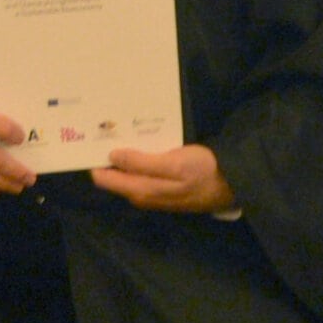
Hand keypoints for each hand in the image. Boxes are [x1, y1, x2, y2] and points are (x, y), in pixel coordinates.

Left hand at [95, 140, 233, 213]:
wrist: (232, 184)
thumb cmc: (203, 171)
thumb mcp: (173, 163)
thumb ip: (141, 163)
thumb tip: (111, 157)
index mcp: (140, 191)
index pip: (103, 179)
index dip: (94, 159)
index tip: (90, 137)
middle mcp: (141, 195)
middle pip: (113, 176)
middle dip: (106, 155)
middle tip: (102, 126)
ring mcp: (152, 192)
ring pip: (127, 174)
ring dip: (122, 154)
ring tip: (117, 129)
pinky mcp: (162, 187)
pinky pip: (140, 173)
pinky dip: (137, 158)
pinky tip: (140, 142)